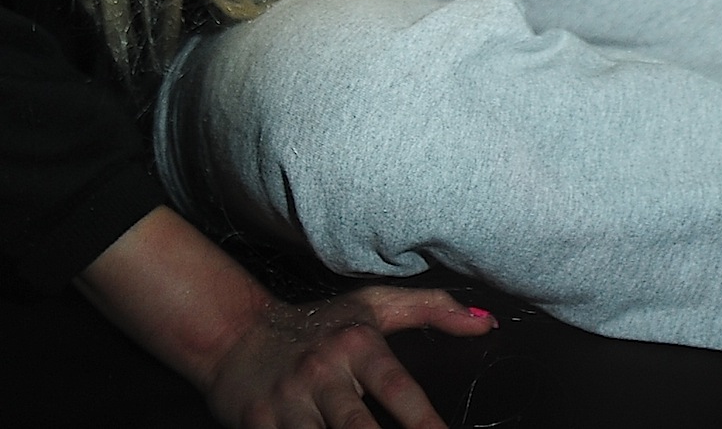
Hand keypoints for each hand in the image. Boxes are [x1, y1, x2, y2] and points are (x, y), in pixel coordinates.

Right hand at [203, 284, 493, 428]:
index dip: (425, 423)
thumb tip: (486, 323)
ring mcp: (288, 401)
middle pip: (359, 427)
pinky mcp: (258, 423)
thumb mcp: (371, 306)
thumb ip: (431, 309)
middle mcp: (322, 372)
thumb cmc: (316, 325)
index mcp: (356, 345)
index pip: (399, 389)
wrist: (235, 334)